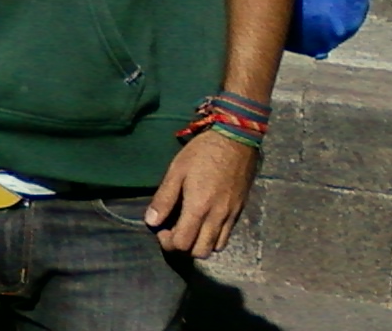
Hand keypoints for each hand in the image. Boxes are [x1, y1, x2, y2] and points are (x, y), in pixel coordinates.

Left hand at [144, 131, 257, 258]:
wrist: (236, 140)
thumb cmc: (202, 152)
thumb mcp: (177, 171)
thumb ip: (164, 198)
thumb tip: (151, 221)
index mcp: (199, 208)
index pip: (182, 243)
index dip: (167, 241)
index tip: (161, 227)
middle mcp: (217, 218)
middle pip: (199, 252)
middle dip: (183, 247)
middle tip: (173, 229)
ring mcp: (231, 216)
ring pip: (215, 248)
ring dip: (199, 244)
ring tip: (189, 227)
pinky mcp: (239, 212)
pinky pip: (227, 236)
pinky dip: (214, 238)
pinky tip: (204, 222)